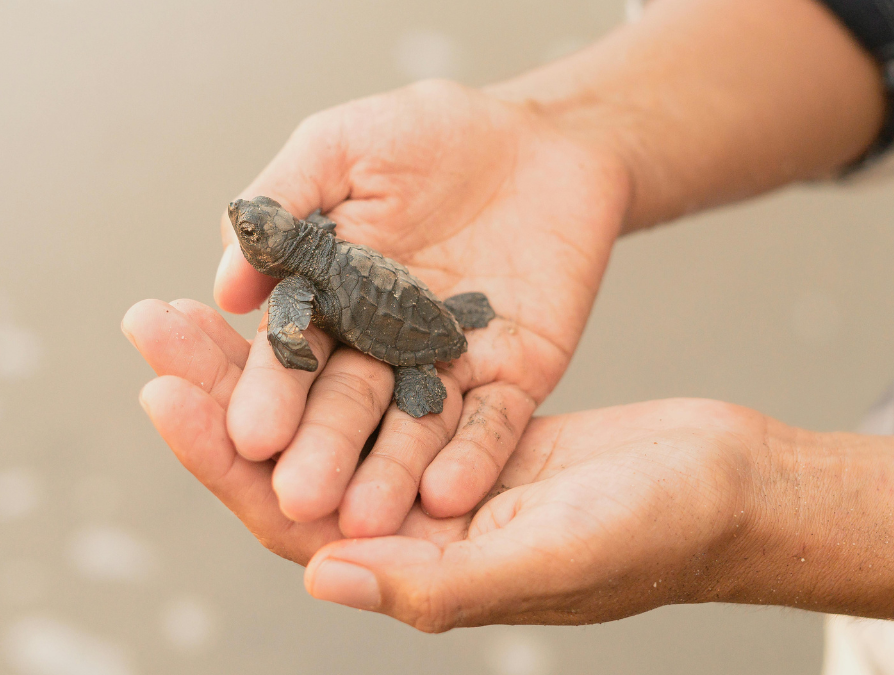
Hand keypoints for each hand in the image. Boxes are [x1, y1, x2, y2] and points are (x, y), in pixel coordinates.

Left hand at [125, 305, 776, 624]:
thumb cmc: (660, 532)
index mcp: (426, 575)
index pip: (297, 524)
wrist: (732, 487)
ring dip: (272, 365)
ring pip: (333, 421)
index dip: (227, 461)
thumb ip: (442, 581)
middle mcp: (421, 533)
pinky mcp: (472, 436)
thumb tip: (321, 575)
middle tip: (158, 320)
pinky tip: (310, 302)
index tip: (167, 390)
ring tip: (210, 302)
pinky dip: (342, 349)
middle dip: (226, 395)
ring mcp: (444, 483)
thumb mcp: (555, 555)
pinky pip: (385, 392)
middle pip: (297, 463)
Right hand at [214, 80, 629, 535]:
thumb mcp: (344, 146)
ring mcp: (449, 366)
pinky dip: (474, 456)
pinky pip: (496, 422)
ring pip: (417, 428)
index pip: (290, 354)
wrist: (543, 138)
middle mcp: (381, 345)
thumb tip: (226, 289)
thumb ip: (285, 206)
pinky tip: (449, 493)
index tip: (246, 435)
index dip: (269, 393)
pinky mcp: (514, 374)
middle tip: (300, 499)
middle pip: (348, 406)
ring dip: (391, 474)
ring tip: (369, 519)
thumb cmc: (432, 131)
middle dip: (323, 450)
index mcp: (328, 298)